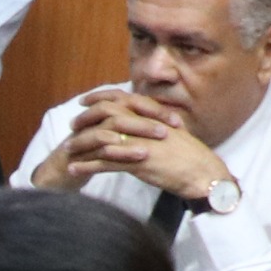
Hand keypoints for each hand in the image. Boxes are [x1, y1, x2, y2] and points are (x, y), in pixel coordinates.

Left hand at [63, 90, 230, 203]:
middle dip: (85, 119)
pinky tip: (74, 170)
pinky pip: (105, 163)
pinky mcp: (138, 163)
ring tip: (66, 150)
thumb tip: (138, 126)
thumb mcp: (171, 134)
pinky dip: (86, 166)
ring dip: (81, 145)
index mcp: (152, 116)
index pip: (122, 98)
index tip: (85, 101)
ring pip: (102, 139)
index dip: (100, 97)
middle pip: (106, 115)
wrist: (204, 173)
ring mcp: (140, 143)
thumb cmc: (191, 156)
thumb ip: (153, 127)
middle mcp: (144, 126)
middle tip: (71, 125)